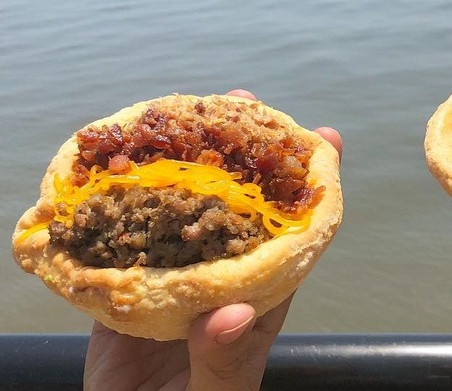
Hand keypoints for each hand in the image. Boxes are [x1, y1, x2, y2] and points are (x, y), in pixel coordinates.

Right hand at [83, 89, 342, 390]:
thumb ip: (227, 360)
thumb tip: (235, 313)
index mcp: (257, 301)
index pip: (293, 236)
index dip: (309, 188)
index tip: (323, 139)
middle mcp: (220, 280)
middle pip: (239, 208)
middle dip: (243, 154)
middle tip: (238, 103)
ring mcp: (174, 279)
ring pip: (184, 212)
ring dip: (185, 164)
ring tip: (180, 116)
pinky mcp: (127, 288)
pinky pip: (125, 239)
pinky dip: (122, 204)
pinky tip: (117, 169)